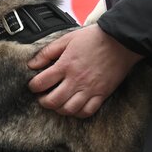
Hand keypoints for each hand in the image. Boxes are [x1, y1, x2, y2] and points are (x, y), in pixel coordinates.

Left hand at [27, 24, 142, 117]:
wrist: (120, 41)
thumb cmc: (93, 38)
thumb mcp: (66, 39)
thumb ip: (47, 52)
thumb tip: (32, 64)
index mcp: (65, 65)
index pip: (41, 83)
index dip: (33, 86)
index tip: (33, 86)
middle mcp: (76, 80)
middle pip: (53, 101)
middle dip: (43, 102)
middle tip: (42, 98)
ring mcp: (89, 89)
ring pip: (69, 110)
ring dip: (59, 109)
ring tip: (57, 103)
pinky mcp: (102, 94)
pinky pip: (87, 111)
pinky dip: (78, 113)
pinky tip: (73, 107)